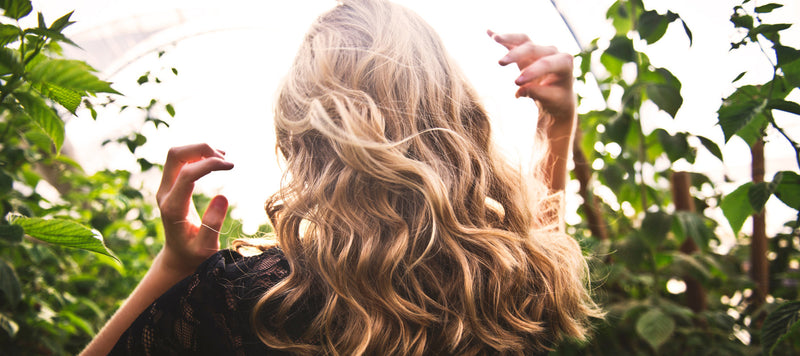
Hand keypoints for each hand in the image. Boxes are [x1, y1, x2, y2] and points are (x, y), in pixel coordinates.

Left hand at [155, 143, 233, 275]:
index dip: (209, 164)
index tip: (231, 166)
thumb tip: (222, 196)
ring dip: (200, 150)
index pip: (187, 173)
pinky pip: (181, 160)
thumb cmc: (194, 255)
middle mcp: (165, 194)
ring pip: (177, 154)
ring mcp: (166, 188)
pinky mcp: (171, 186)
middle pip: (175, 155)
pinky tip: (216, 160)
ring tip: (223, 159)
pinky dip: (198, 155)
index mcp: (173, 208)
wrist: (178, 257)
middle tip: (225, 159)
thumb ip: (212, 224)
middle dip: (201, 149)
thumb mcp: (206, 247)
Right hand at [489, 30, 575, 120]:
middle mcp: (553, 52)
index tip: (516, 83)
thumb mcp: (551, 100)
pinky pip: (515, 42)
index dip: (531, 71)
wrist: (557, 96)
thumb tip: (520, 91)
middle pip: (532, 48)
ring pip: (523, 40)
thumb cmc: (556, 99)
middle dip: (516, 55)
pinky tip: (489, 32)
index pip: (546, 63)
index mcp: (564, 62)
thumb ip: (538, 94)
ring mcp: (540, 49)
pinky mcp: (528, 50)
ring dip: (508, 38)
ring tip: (495, 38)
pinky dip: (503, 38)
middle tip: (500, 63)